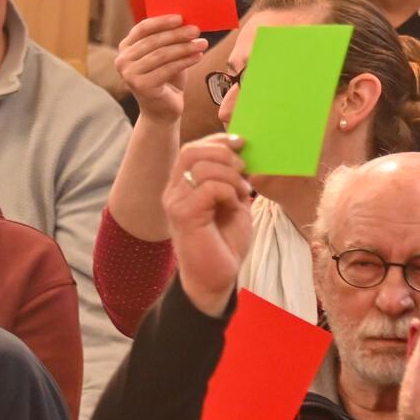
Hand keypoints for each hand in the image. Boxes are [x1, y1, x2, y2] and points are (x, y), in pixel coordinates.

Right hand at [114, 14, 206, 123]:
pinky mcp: (141, 86)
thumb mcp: (165, 55)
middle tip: (196, 30)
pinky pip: (167, 68)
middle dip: (177, 34)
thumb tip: (186, 20)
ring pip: (161, 55)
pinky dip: (185, 61)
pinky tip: (199, 57)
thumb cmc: (166, 78)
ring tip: (202, 44)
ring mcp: (130, 74)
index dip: (162, 21)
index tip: (181, 18)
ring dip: (184, 48)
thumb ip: (167, 39)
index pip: (142, 28)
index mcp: (126, 47)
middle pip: (153, 41)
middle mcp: (122, 60)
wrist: (163, 109)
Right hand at [163, 135, 253, 315]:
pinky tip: (235, 206)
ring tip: (242, 193)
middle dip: (223, 153)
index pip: (192, 148)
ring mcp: (176, 203)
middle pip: (192, 151)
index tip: (241, 143)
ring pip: (202, 168)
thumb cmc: (224, 243)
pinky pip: (208, 188)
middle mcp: (174, 191)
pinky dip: (228, 192)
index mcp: (183, 185)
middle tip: (243, 170)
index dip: (217, 140)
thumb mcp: (234, 203)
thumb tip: (245, 154)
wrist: (216, 278)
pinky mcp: (184, 215)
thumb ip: (234, 179)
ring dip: (230, 176)